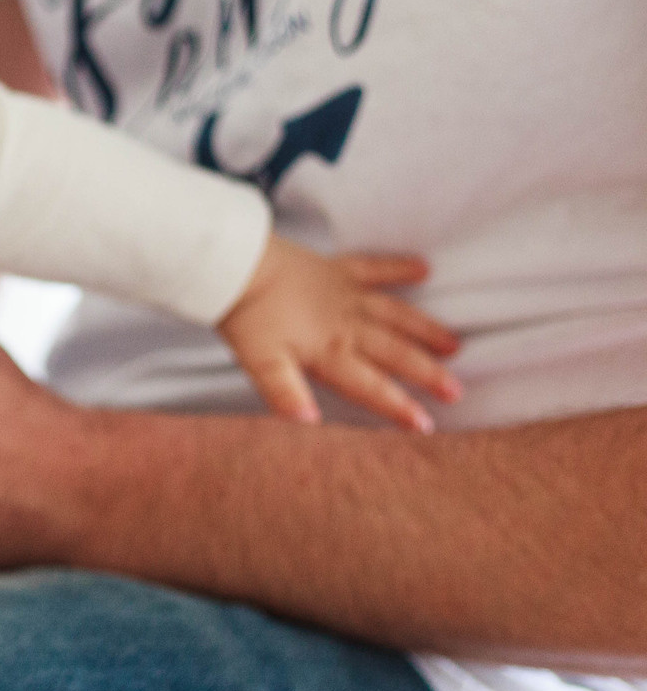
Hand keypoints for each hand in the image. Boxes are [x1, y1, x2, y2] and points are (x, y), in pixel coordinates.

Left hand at [217, 239, 461, 432]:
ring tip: (452, 343)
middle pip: (394, 352)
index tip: (425, 425)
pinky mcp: (338, 268)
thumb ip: (286, 393)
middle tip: (456, 390)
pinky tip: (423, 268)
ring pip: (396, 314)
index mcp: (329, 351)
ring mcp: (346, 294)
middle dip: (427, 373)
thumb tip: (310, 422)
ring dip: (425, 329)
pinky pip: (376, 267)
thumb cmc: (246, 317)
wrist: (235, 265)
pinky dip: (399, 267)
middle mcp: (347, 324)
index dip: (397, 406)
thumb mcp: (261, 363)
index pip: (370, 385)